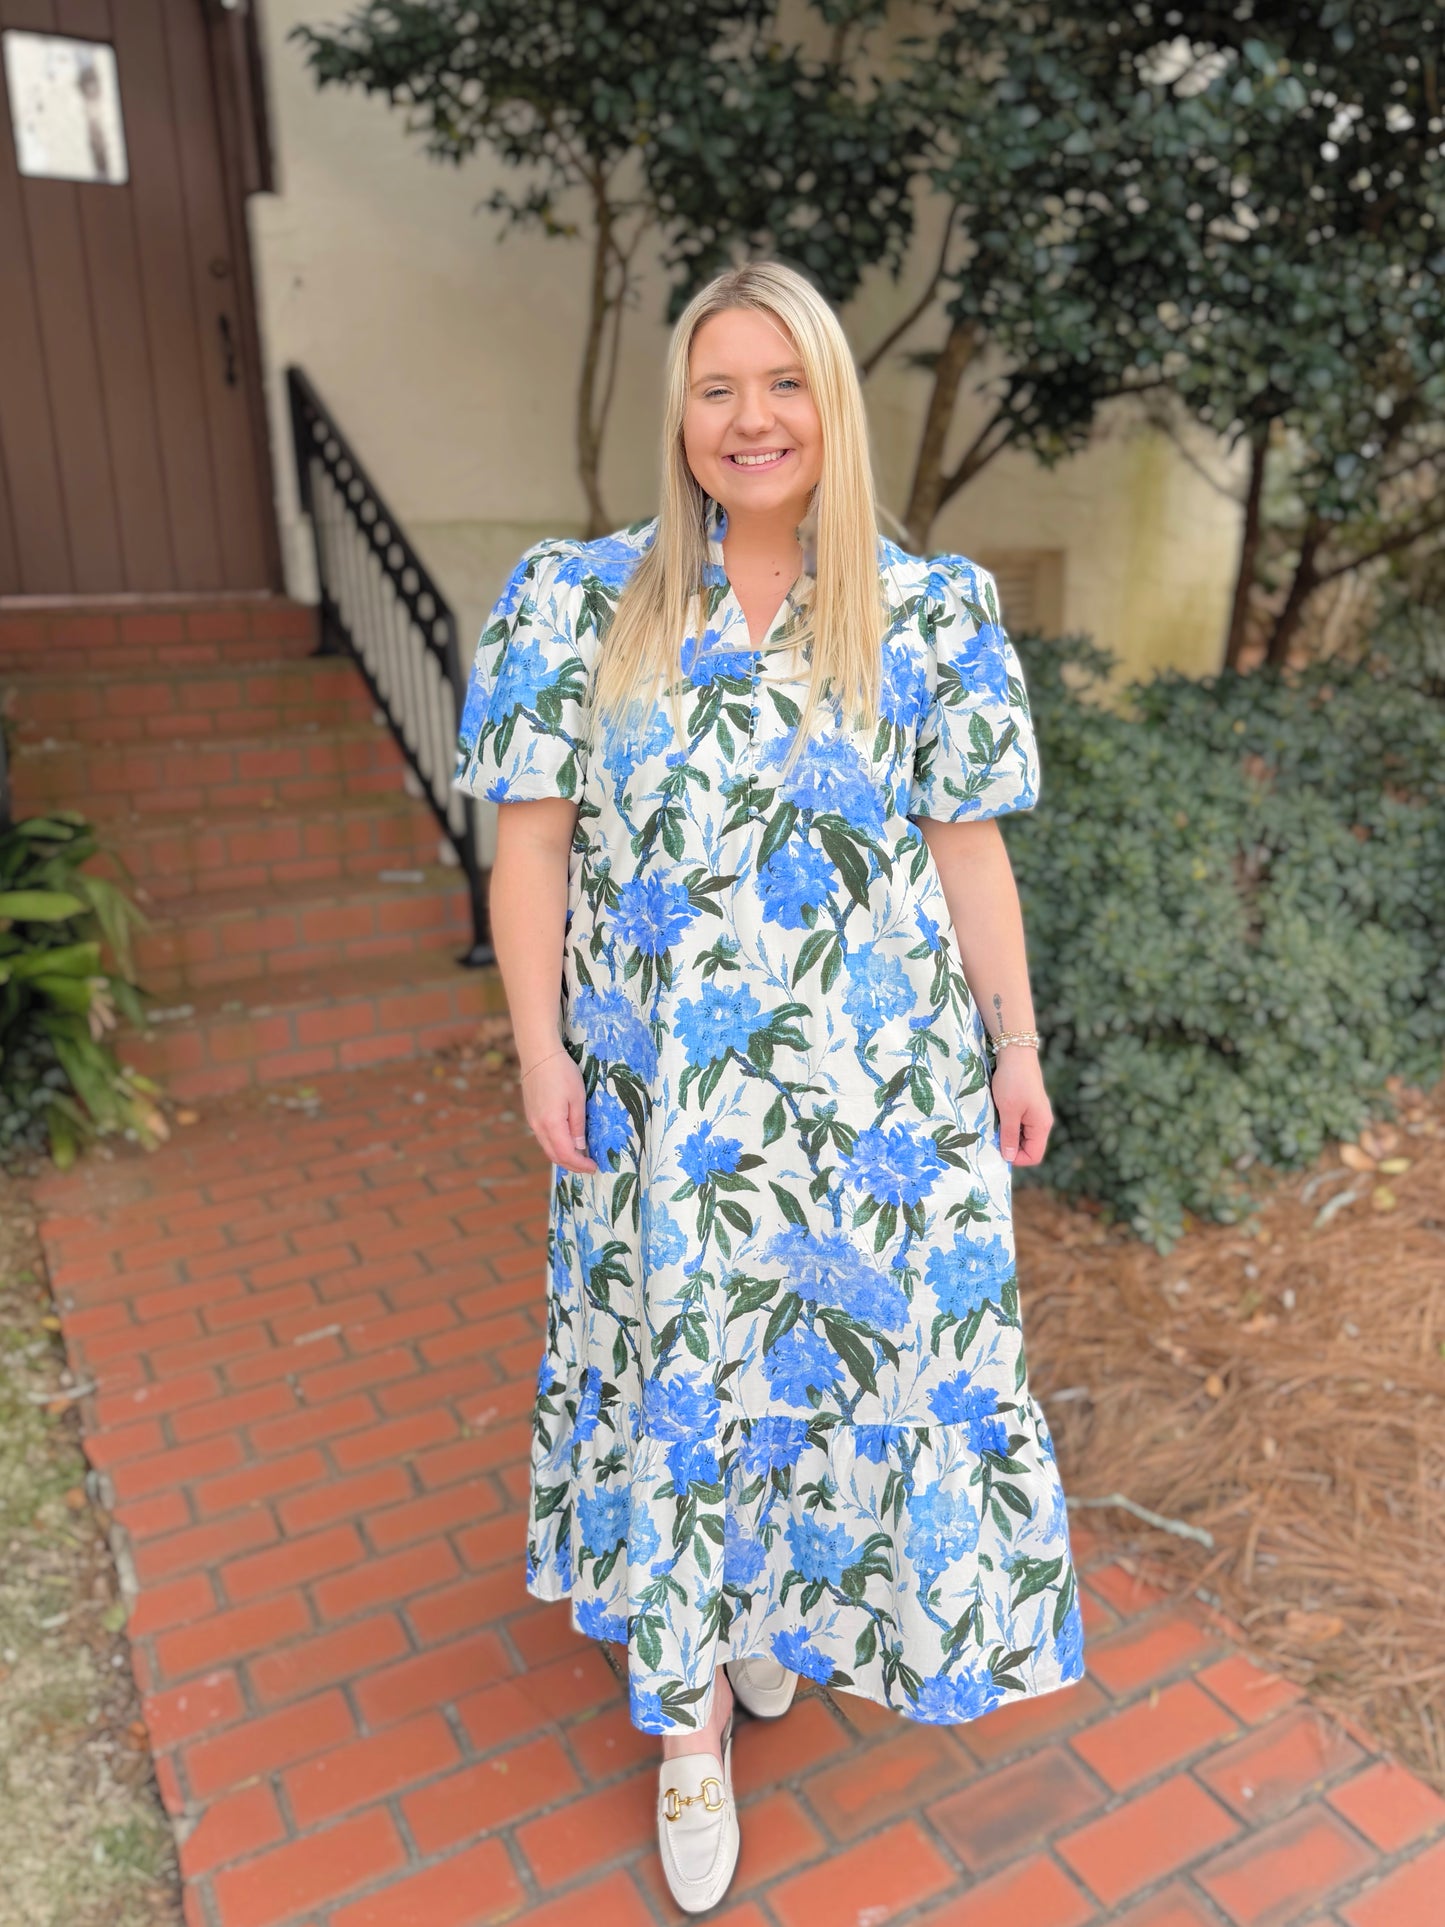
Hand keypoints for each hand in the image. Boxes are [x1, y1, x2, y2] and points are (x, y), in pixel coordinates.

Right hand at [520, 1049, 598, 1175]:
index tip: (594, 1167)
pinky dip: (556, 1145)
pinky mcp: (531, 1114)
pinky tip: (567, 1141)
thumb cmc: (562, 1073)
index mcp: (551, 1124)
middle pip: (555, 1156)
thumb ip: (578, 1125)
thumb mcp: (578, 1098)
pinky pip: (543, 1137)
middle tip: (588, 1166)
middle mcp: (538, 1126)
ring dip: (563, 1156)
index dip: (581, 1165)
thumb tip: (580, 1146)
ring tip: (580, 1156)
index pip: (566, 1154)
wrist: (539, 1055)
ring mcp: (532, 1121)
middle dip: (572, 1165)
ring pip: (548, 1148)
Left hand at [990, 1046, 1052, 1166]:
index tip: (998, 1149)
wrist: (1016, 1053)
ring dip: (1008, 1134)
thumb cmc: (1013, 1082)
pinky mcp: (1027, 1105)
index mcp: (1041, 1126)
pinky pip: (1019, 1123)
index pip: (1034, 1156)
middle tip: (992, 1137)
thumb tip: (1009, 1157)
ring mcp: (1035, 1113)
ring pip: (1022, 1135)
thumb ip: (1009, 1135)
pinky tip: (997, 1116)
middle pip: (1028, 1147)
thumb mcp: (1008, 1111)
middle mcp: (1041, 1122)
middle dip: (1010, 1146)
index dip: (1017, 1158)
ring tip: (993, 1125)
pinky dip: (1008, 1124)